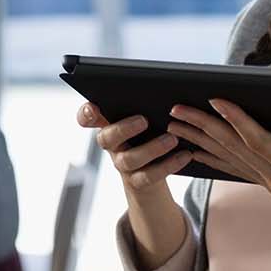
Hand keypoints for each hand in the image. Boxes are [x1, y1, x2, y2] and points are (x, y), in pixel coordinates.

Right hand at [78, 102, 202, 193]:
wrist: (154, 175)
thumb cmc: (151, 136)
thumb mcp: (147, 118)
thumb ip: (146, 105)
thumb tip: (166, 88)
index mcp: (110, 125)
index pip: (87, 118)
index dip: (85, 114)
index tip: (93, 107)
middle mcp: (112, 145)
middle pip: (105, 138)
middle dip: (123, 129)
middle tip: (144, 120)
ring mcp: (122, 164)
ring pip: (129, 159)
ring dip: (152, 148)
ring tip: (172, 139)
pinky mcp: (138, 181)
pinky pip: (149, 176)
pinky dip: (168, 165)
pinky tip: (185, 155)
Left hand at [166, 99, 270, 257]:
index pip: (259, 141)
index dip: (238, 121)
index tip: (217, 101)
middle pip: (232, 146)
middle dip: (203, 125)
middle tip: (175, 108)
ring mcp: (270, 182)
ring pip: (227, 156)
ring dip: (199, 138)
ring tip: (174, 124)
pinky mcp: (270, 186)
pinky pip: (234, 169)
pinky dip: (212, 158)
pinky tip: (193, 151)